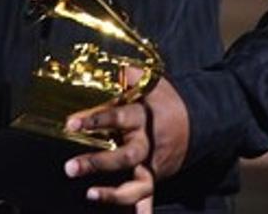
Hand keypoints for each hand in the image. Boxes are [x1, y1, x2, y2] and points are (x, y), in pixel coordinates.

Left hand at [64, 74, 189, 210]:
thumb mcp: (150, 81)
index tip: (71, 123)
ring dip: (113, 194)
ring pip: (137, 184)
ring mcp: (153, 164)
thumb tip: (106, 68)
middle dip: (98, 163)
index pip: (118, 116)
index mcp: (143, 116)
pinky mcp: (155, 177)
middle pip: (125, 156)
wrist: (197, 119)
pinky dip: (143, 211)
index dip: (95, 119)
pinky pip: (149, 198)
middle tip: (70, 167)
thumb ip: (128, 76)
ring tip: (89, 195)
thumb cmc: (165, 98)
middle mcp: (148, 143)